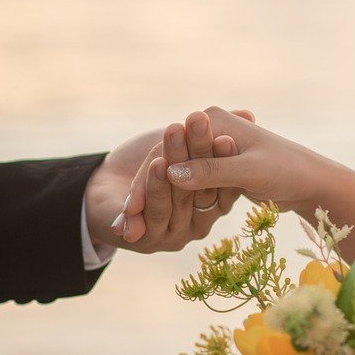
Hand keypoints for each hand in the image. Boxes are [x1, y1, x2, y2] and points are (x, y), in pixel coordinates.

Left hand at [85, 123, 238, 252]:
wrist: (105, 192)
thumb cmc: (154, 162)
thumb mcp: (186, 142)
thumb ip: (219, 133)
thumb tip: (249, 114)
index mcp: (213, 205)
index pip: (224, 183)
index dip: (225, 158)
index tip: (227, 135)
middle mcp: (197, 223)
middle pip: (200, 187)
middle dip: (198, 151)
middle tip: (199, 121)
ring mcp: (173, 234)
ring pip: (178, 198)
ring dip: (177, 163)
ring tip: (175, 133)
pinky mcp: (146, 240)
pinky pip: (153, 212)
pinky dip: (155, 187)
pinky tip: (157, 163)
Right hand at [122, 108, 335, 218]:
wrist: (312, 181)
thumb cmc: (286, 171)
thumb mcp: (248, 172)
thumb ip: (209, 172)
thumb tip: (170, 172)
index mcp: (213, 119)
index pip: (168, 152)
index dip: (148, 183)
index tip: (129, 211)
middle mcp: (208, 128)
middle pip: (167, 163)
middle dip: (145, 195)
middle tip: (124, 224)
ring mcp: (211, 147)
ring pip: (175, 176)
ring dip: (154, 202)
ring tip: (132, 229)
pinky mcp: (217, 165)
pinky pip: (188, 185)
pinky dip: (172, 203)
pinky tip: (152, 224)